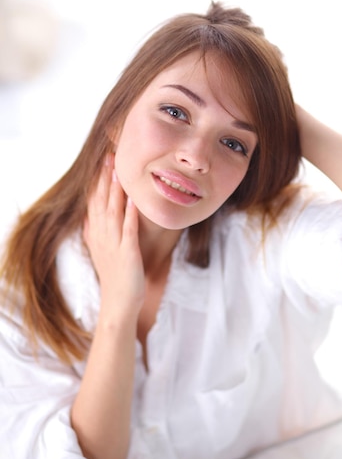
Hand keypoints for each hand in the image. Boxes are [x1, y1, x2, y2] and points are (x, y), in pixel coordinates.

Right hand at [83, 154, 143, 323]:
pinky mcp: (127, 252)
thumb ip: (93, 232)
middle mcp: (102, 235)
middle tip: (108, 155)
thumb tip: (88, 216)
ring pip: (113, 211)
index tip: (101, 161)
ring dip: (115, 190)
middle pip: (101, 201)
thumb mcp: (99, 252)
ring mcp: (114, 243)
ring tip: (119, 170)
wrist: (118, 303)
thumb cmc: (113, 277)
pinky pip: (129, 229)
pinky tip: (135, 200)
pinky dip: (131, 214)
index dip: (97, 181)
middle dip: (104, 178)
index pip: (93, 202)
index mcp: (96, 233)